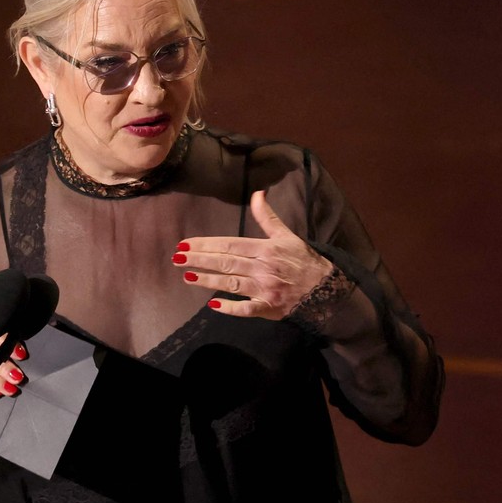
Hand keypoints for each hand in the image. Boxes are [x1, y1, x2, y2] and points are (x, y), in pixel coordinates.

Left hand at [175, 189, 332, 318]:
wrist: (324, 289)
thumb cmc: (302, 260)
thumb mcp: (287, 235)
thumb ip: (268, 216)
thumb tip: (257, 193)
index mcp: (265, 249)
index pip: (230, 245)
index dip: (207, 244)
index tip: (186, 244)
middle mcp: (262, 268)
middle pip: (225, 263)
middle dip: (200, 260)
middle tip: (177, 258)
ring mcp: (264, 289)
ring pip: (230, 284)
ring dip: (207, 280)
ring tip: (187, 276)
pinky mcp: (267, 308)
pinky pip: (245, 309)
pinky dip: (229, 307)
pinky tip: (212, 305)